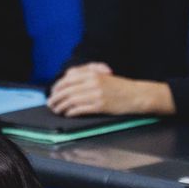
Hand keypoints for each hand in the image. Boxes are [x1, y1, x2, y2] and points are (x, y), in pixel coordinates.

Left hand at [47, 63, 172, 115]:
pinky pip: (80, 109)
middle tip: (51, 103)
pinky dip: (71, 112)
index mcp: (93, 73)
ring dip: (61, 106)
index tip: (54, 92)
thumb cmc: (120, 87)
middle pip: (67, 89)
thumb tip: (69, 81)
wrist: (137, 95)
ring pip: (71, 100)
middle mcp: (93, 82)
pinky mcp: (100, 106)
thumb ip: (88, 76)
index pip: (68, 78)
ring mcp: (96, 94)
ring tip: (57, 110)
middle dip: (56, 97)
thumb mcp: (104, 76)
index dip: (58, 86)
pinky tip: (68, 114)